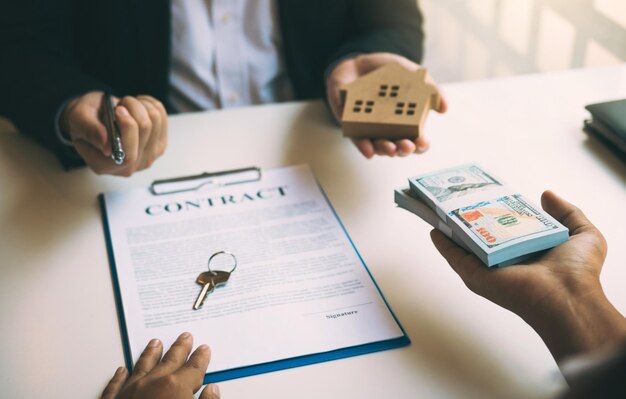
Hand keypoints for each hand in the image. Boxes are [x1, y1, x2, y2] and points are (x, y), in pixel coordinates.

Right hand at [60, 91, 167, 175]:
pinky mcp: (159, 147)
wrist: (95, 118)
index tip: (118, 110)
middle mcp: (128, 167)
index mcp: (103, 165)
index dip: (128, 129)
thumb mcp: (78, 119)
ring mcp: (146, 158)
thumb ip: (91, 132)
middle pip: (145, 132)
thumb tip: (107, 146)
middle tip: (119, 105)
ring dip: (141, 106)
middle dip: (133, 109)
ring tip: (126, 106)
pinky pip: (163, 118)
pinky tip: (138, 107)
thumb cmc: (85, 119)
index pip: (128, 156)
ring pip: (155, 123)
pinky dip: (151, 106)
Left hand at [101, 332, 219, 398]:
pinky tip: (121, 370)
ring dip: (151, 353)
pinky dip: (120, 376)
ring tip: (155, 343)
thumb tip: (212, 391)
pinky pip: (116, 384)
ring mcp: (130, 391)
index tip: (204, 349)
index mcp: (176, 387)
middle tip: (185, 336)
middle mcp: (153, 382)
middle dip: (180, 348)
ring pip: (143, 365)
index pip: (194, 368)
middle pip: (170, 360)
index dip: (201, 358)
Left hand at [326, 52, 446, 157]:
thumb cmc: (388, 72)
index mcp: (407, 123)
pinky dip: (363, 147)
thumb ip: (431, 89)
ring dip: (385, 151)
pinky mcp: (351, 126)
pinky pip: (357, 140)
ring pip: (378, 147)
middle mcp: (389, 131)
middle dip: (404, 150)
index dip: (421, 145)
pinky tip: (369, 150)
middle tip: (407, 146)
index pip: (416, 141)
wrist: (358, 63)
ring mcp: (370, 130)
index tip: (423, 141)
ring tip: (391, 149)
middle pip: (398, 149)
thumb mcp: (412, 75)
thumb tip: (445, 108)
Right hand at [431, 191, 625, 360]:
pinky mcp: (476, 276)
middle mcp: (506, 259)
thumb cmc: (578, 271)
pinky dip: (443, 244)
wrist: (567, 297)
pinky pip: (455, 257)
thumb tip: (546, 194)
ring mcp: (488, 268)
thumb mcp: (583, 233)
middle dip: (469, 216)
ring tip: (439, 207)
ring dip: (450, 227)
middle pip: (481, 234)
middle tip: (457, 197)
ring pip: (463, 244)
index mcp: (528, 250)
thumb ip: (567, 212)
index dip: (496, 210)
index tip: (486, 194)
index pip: (507, 227)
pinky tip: (434, 229)